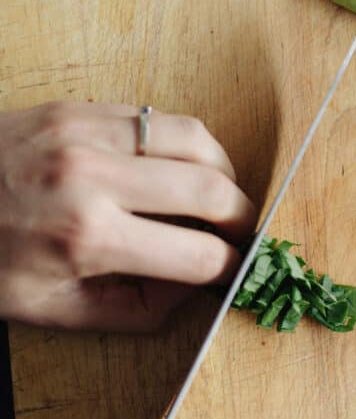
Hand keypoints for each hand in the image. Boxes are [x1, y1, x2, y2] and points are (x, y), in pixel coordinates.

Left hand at [0, 101, 255, 329]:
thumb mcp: (49, 310)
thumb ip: (132, 311)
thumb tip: (192, 290)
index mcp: (87, 239)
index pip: (196, 256)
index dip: (228, 268)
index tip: (233, 269)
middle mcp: (94, 180)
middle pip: (211, 192)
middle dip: (242, 218)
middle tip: (241, 231)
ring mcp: (88, 134)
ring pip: (196, 139)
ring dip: (223, 171)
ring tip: (218, 194)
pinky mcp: (81, 107)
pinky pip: (159, 117)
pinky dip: (183, 143)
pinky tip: (177, 165)